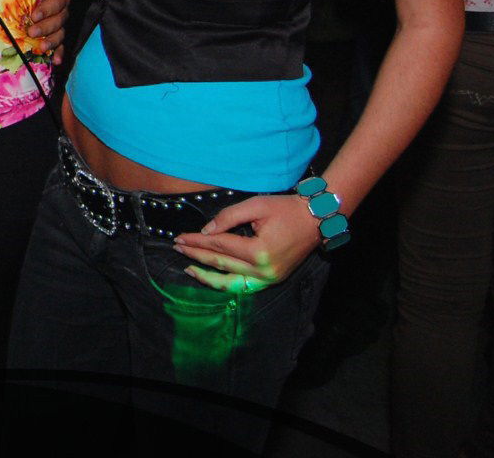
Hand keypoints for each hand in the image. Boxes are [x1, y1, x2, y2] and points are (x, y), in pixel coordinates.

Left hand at [26, 0, 69, 62]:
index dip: (46, 10)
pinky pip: (61, 45)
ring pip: (60, 34)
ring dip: (52, 42)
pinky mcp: (57, 35)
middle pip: (59, 20)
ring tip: (41, 48)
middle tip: (32, 32)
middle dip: (45, 28)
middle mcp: (63, 10)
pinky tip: (56, 62)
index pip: (56, 2)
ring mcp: (61, 24)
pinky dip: (59, 53)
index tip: (34, 16)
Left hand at [171, 194, 320, 292]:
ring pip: (231, 283)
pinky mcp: (272, 280)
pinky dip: (226, 284)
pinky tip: (212, 278)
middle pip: (221, 264)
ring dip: (208, 276)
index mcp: (259, 251)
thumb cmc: (286, 209)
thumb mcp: (256, 205)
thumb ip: (228, 217)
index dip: (197, 241)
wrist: (316, 220)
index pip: (219, 246)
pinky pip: (244, 287)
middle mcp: (263, 270)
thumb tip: (206, 230)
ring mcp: (269, 279)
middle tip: (178, 247)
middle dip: (197, 255)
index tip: (180, 237)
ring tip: (189, 268)